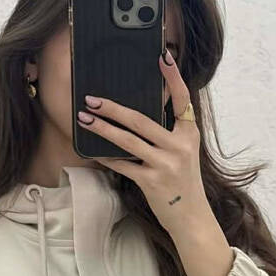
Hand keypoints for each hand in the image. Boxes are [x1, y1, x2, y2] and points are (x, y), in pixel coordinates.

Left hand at [76, 51, 213, 234]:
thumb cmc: (183, 182)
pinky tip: (92, 150)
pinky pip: (123, 164)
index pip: (182, 99)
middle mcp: (180, 146)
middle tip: (91, 99)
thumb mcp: (183, 152)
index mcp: (189, 133)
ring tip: (84, 119)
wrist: (192, 217)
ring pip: (128, 140)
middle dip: (113, 108)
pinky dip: (106, 157)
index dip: (173, 78)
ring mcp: (166, 164)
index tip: (163, 57)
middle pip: (141, 119)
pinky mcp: (152, 181)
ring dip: (102, 128)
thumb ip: (168, 132)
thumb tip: (137, 113)